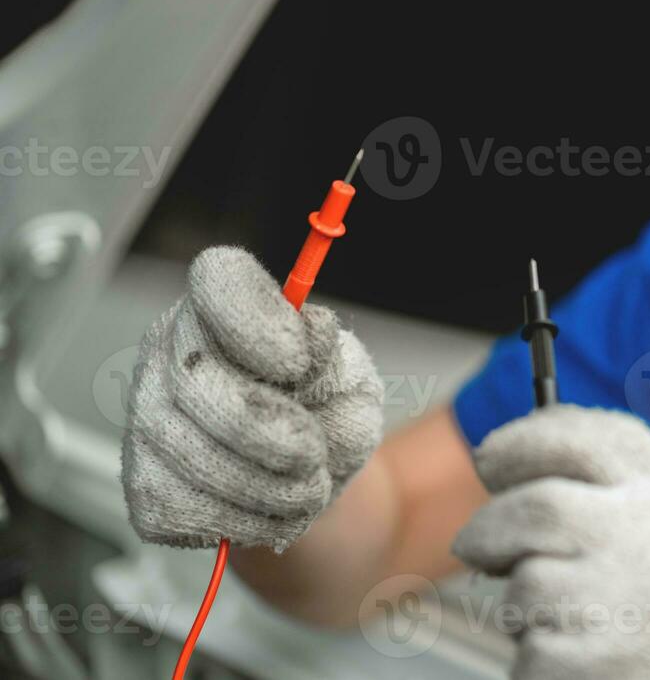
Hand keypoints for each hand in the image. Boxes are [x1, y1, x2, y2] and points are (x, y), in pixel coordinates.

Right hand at [121, 246, 383, 551]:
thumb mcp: (353, 380)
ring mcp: (147, 421)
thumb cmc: (329, 417)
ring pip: (189, 454)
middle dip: (266, 429)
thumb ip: (335, 358)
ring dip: (267, 485)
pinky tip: (273, 511)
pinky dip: (244, 520)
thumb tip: (311, 331)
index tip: (299, 362)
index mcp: (228, 309)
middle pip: (194, 380)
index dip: (255, 320)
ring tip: (308, 488)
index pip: (219, 280)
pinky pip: (184, 509)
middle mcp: (173, 354)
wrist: (315, 487)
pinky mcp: (144, 488)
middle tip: (313, 454)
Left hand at [452, 405, 649, 679]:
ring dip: (526, 607)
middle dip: (490, 529)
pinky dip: (541, 659)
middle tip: (480, 546)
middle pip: (534, 509)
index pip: (584, 439)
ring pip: (526, 587)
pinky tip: (587, 658)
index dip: (522, 443)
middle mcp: (645, 535)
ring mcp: (615, 600)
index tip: (492, 459)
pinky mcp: (585, 662)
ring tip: (579, 620)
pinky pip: (531, 652)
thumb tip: (516, 447)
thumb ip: (612, 475)